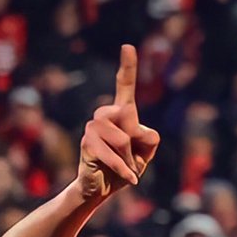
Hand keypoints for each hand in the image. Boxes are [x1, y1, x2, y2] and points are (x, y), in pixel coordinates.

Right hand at [78, 44, 159, 200]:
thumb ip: (149, 139)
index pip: (124, 87)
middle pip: (129, 118)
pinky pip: (113, 156)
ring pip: (123, 138)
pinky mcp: (87, 142)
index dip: (127, 67)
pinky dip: (124, 170)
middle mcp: (104, 115)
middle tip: (131, 160)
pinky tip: (129, 180)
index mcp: (120, 114)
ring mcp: (93, 127)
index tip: (128, 47)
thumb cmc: (124, 168)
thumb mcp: (144, 154)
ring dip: (128, 159)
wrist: (101, 189)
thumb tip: (136, 130)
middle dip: (135, 143)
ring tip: (124, 168)